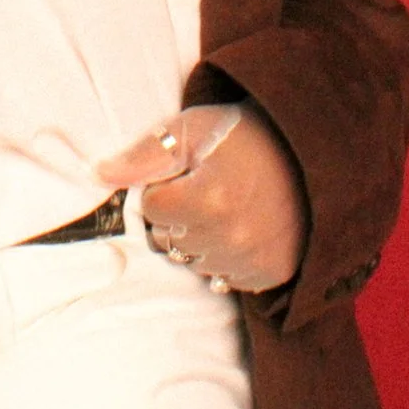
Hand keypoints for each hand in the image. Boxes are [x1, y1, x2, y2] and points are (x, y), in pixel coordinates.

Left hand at [96, 102, 306, 295]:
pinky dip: (226, 257)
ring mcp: (253, 261)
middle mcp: (231, 238)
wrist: (309, 151)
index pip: (152, 209)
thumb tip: (98, 175)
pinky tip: (243, 229)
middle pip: (169, 240)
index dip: (166, 187)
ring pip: (194, 262)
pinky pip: (224, 278)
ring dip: (202, 239)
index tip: (192, 173)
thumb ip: (144, 156)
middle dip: (180, 215)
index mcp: (207, 199)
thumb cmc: (243, 135)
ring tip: (229, 208)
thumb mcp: (192, 129)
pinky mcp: (270, 274)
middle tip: (211, 188)